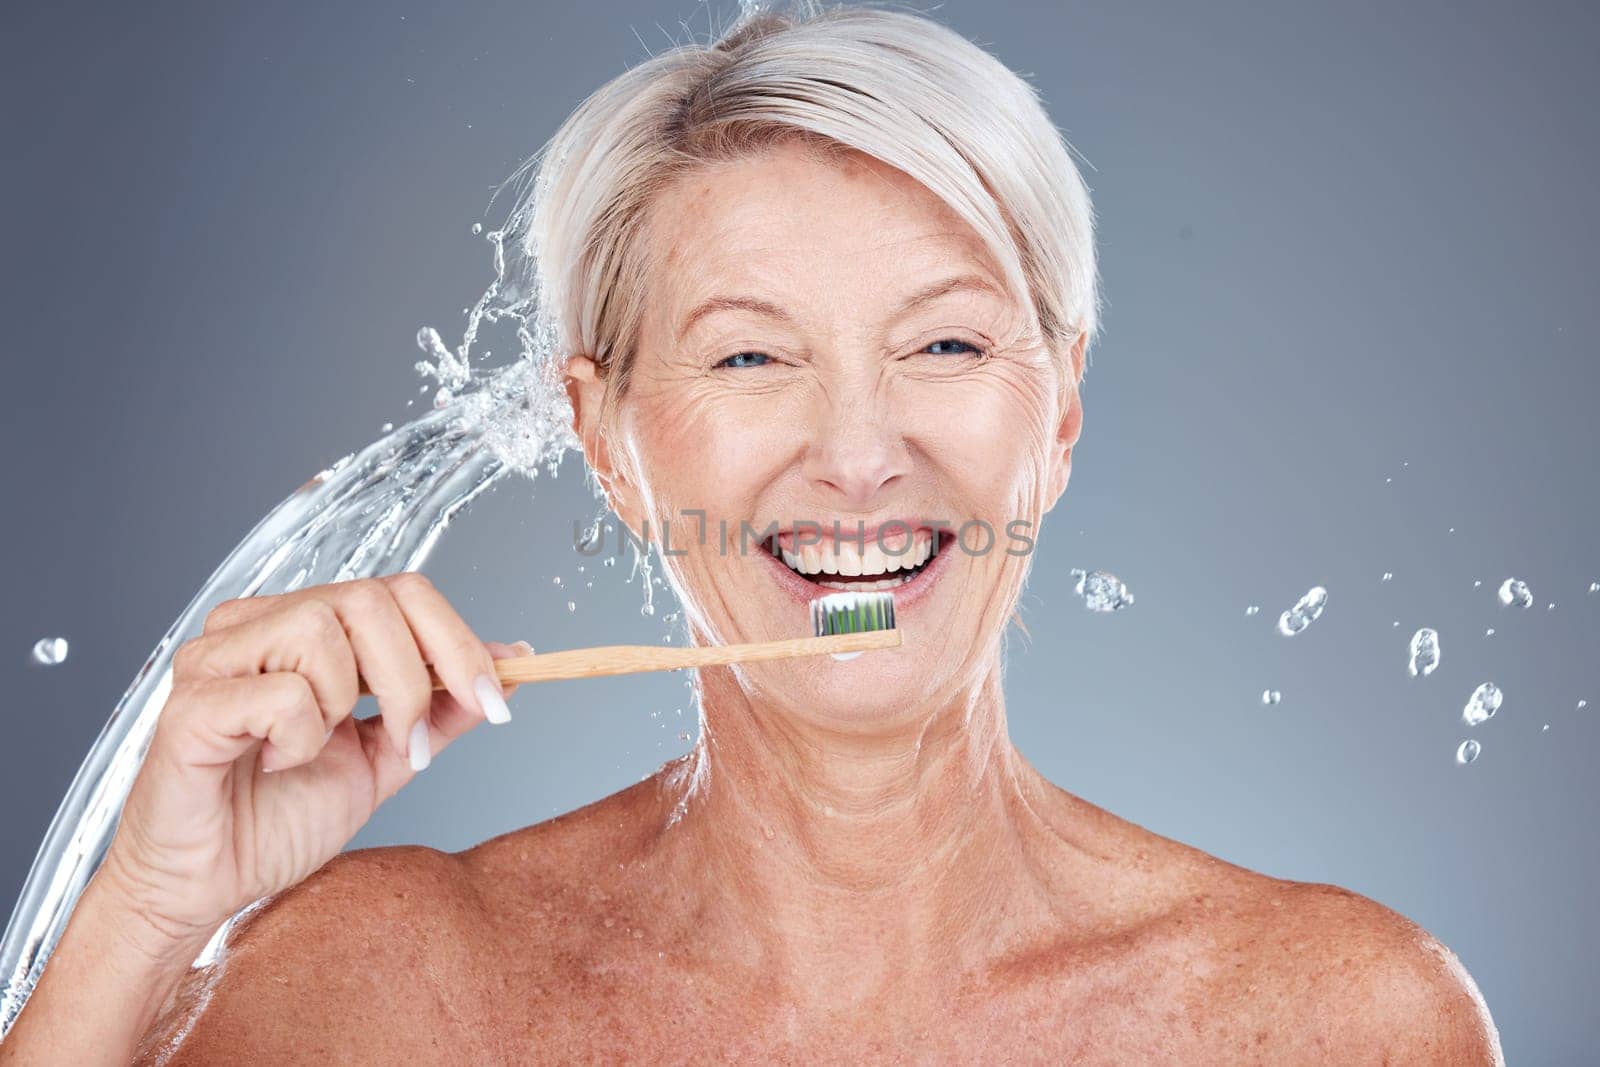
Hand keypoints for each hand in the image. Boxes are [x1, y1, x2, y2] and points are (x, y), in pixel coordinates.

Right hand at [99, 572, 524, 943]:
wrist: (206, 887)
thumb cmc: (277, 820)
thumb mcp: (385, 759)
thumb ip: (443, 709)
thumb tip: (512, 662)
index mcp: (306, 628)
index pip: (401, 591)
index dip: (459, 641)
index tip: (496, 700)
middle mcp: (258, 625)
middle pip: (372, 599)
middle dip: (416, 678)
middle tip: (413, 744)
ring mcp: (217, 657)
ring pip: (322, 629)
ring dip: (345, 705)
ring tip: (314, 752)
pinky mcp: (191, 703)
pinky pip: (281, 692)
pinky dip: (298, 738)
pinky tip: (271, 765)